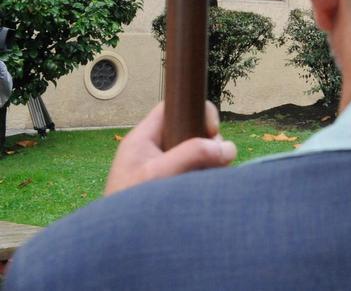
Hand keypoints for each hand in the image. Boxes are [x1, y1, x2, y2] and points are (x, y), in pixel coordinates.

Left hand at [105, 101, 235, 195]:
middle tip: (211, 161)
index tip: (209, 131)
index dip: (195, 111)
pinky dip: (208, 180)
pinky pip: (201, 174)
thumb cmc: (128, 207)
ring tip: (205, 182)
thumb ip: (193, 154)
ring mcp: (166, 171)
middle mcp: (155, 153)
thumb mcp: (159, 173)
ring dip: (211, 165)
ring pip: (201, 154)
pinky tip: (205, 192)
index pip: (172, 108)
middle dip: (209, 144)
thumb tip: (228, 148)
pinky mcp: (175, 188)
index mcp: (142, 140)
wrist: (117, 247)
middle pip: (193, 131)